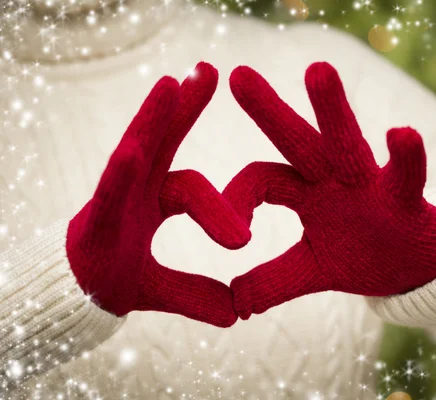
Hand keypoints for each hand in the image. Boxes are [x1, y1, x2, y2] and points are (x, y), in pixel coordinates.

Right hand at [67, 62, 249, 326]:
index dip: (219, 210)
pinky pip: (108, 193)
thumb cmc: (119, 277)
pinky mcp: (92, 221)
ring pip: (133, 152)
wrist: (75, 293)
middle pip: (163, 142)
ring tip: (171, 85)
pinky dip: (121, 175)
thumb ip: (196, 294)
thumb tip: (235, 315)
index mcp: (157, 199)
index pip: (191, 187)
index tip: (245, 241)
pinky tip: (132, 152)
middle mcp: (136, 190)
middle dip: (183, 107)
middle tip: (208, 71)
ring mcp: (113, 199)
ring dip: (153, 119)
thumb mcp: (163, 288)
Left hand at [225, 62, 435, 319]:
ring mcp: (369, 185)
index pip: (262, 179)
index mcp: (304, 192)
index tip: (233, 239)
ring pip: (348, 144)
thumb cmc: (358, 256)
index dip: (237, 200)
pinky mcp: (406, 200)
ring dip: (333, 111)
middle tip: (239, 75)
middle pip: (297, 141)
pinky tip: (400, 133)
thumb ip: (273, 282)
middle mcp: (332, 179)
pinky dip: (406, 157)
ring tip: (317, 71)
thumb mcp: (310, 271)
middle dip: (269, 111)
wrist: (412, 265)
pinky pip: (406, 176)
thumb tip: (234, 306)